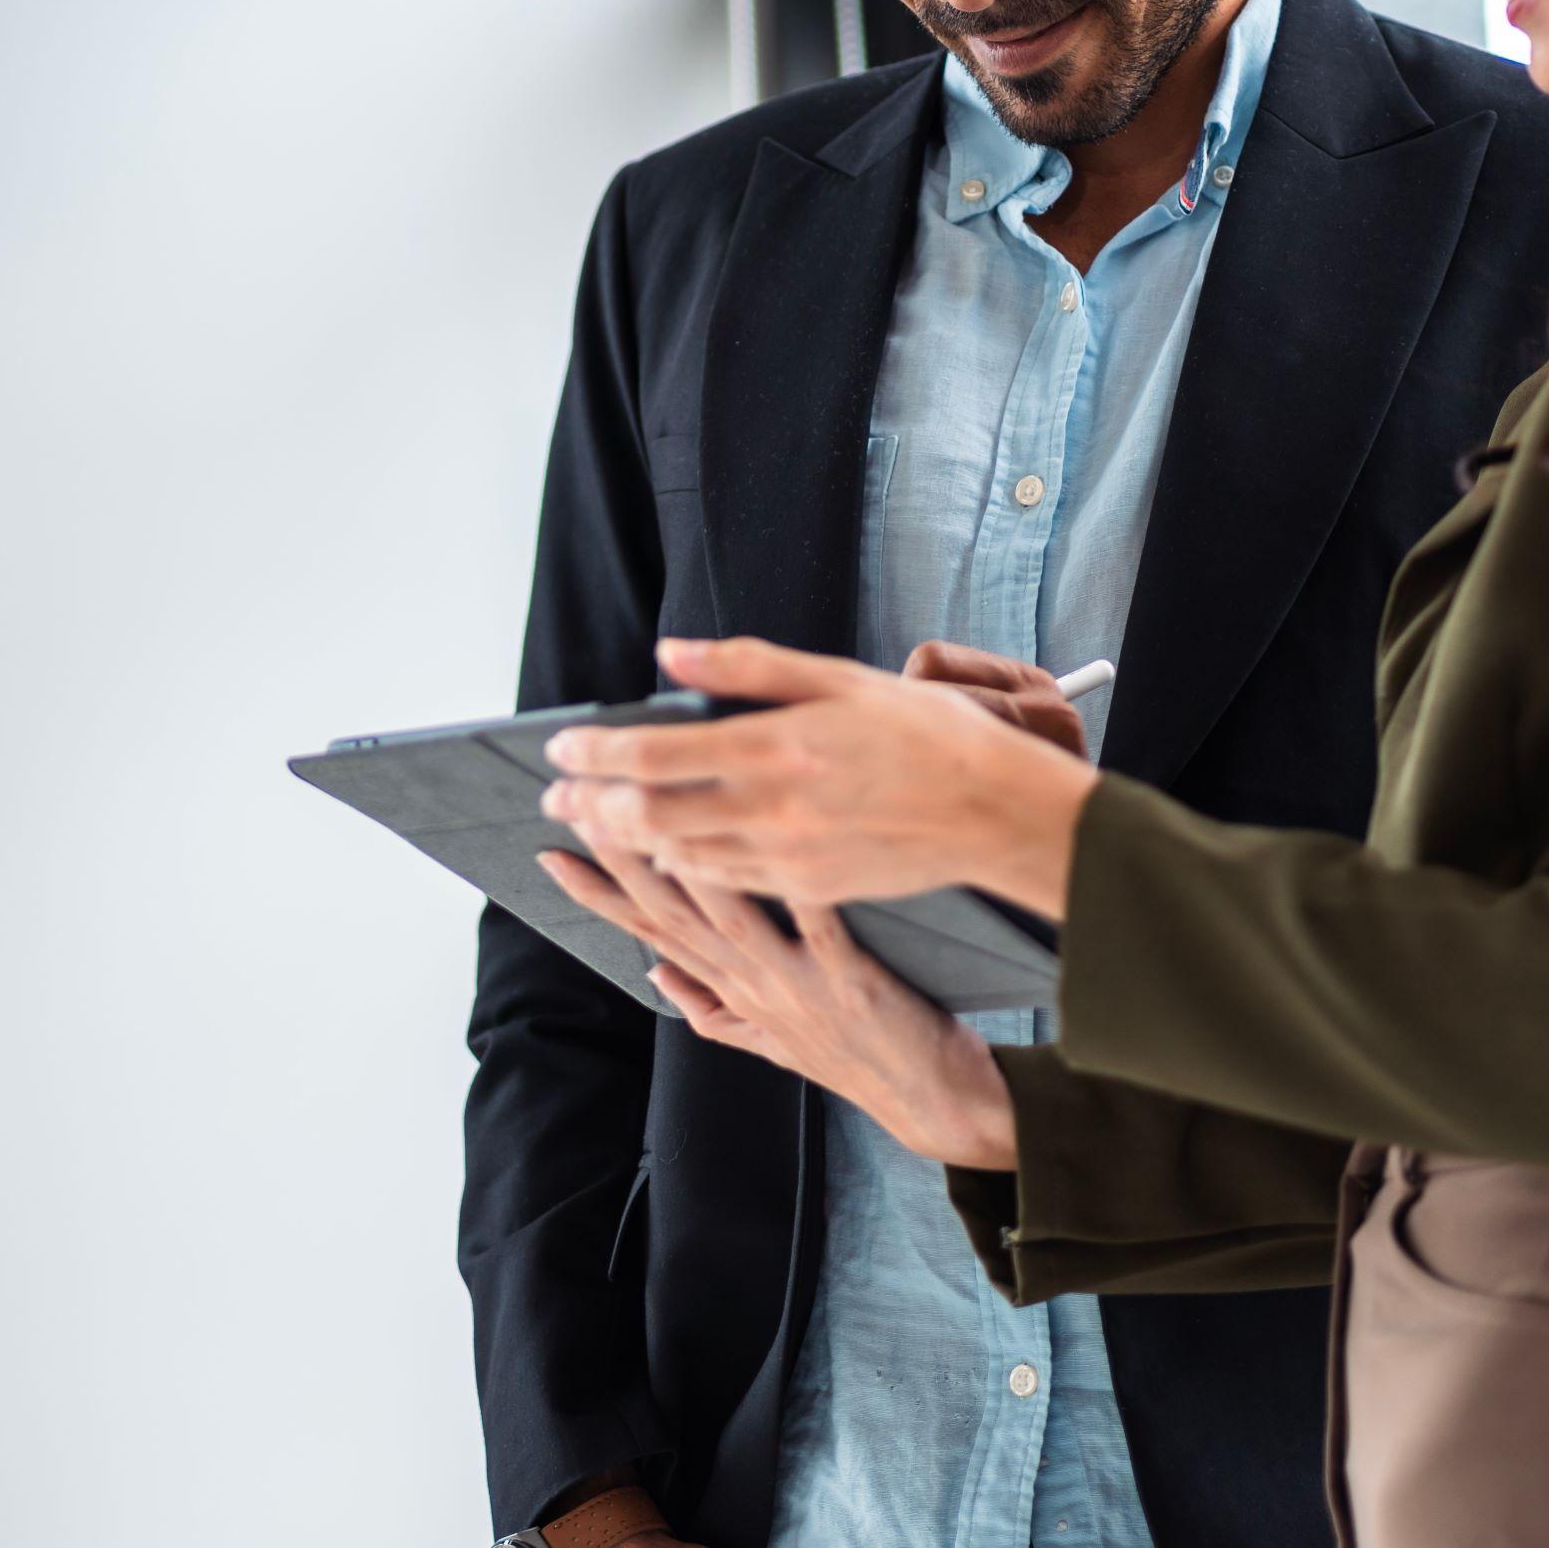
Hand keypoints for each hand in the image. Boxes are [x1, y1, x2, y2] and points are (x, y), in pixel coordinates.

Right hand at [538, 839, 1016, 1170]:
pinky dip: (800, 891)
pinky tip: (783, 846)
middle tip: (583, 807)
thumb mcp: (768, 1039)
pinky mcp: (851, 979)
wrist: (927, 1100)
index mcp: (731, 990)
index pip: (647, 934)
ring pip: (728, 916)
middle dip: (623, 858)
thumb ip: (707, 1005)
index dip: (595, 896)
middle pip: (673, 914)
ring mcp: (798, 983)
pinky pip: (821, 926)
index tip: (551, 852)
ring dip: (690, 866)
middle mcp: (752, 984)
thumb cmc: (852, 1056)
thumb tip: (654, 972)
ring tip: (656, 814)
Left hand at [542, 636, 1095, 917]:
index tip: (561, 747)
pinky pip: (725, 886)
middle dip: (592, 806)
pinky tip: (663, 858)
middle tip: (555, 798)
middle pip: (652, 814)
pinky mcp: (807, 890)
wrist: (993, 811)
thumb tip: (671, 657)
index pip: (656, 754)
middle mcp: (773, 810)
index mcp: (776, 748)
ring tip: (593, 825)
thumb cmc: (924, 735)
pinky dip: (680, 870)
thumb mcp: (838, 678)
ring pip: (679, 857)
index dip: (597, 752)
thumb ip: (748, 667)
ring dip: (625, 842)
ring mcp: (788, 859)